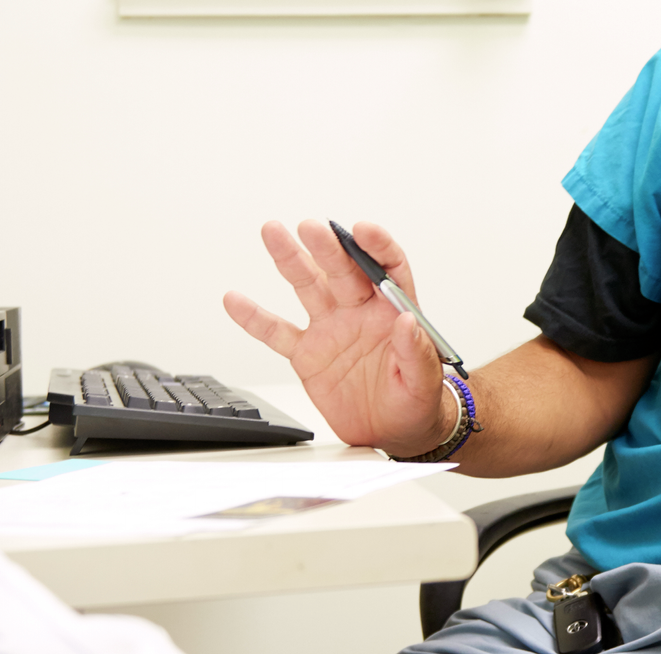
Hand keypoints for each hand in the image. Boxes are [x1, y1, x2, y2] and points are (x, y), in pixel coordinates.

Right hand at [223, 220, 452, 455]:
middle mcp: (358, 310)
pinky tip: (235, 300)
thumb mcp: (424, 381)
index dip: (376, 245)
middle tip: (310, 228)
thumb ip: (416, 351)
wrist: (390, 432)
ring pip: (307, 286)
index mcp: (391, 310)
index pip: (387, 266)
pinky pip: (277, 332)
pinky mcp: (306, 353)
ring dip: (290, 259)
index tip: (362, 231)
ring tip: (273, 233)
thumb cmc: (415, 401)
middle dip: (326, 247)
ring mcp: (330, 328)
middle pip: (341, 269)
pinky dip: (255, 318)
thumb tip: (407, 321)